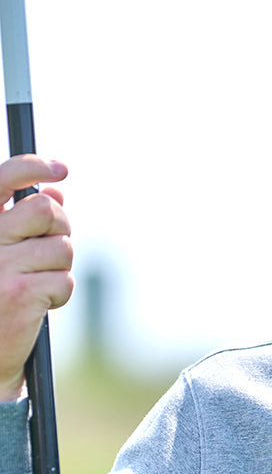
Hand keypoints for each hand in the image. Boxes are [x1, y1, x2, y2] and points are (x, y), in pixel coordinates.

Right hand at [0, 156, 73, 400]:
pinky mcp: (20, 292)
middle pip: (46, 210)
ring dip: (59, 268)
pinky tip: (35, 307)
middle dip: (61, 227)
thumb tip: (55, 189)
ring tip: (34, 284)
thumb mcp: (1, 250)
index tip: (61, 169)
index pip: (0, 178)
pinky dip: (58, 296)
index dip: (33, 167)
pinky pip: (64, 280)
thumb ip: (23, 219)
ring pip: (63, 247)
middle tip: (51, 246)